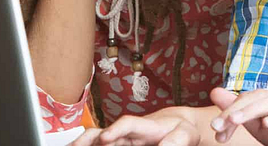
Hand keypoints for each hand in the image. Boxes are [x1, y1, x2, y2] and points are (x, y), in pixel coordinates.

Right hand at [70, 115, 199, 145]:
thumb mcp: (185, 134)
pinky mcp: (119, 144)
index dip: (116, 130)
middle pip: (103, 132)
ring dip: (82, 143)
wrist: (179, 125)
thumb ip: (176, 140)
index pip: (128, 124)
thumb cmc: (182, 130)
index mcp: (146, 126)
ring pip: (95, 139)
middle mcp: (129, 132)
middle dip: (87, 139)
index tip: (105, 137)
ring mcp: (121, 139)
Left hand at [209, 87, 267, 145]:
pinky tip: (267, 124)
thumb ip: (239, 112)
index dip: (229, 113)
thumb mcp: (260, 127)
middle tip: (217, 125)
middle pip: (257, 97)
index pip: (247, 99)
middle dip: (235, 111)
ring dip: (253, 111)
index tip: (216, 131)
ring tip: (235, 121)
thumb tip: (214, 92)